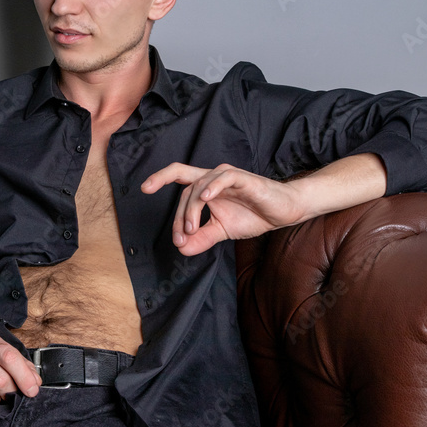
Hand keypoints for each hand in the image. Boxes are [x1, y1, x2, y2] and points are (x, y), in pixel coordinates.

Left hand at [141, 163, 303, 255]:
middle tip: (182, 236)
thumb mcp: (222, 231)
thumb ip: (201, 238)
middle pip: (185, 186)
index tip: (144, 189)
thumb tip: (182, 249)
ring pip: (200, 185)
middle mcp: (213, 178)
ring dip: (192, 209)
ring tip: (193, 229)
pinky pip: (223, 178)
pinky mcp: (244, 179)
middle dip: (179, 214)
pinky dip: (212, 187)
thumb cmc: (253, 215)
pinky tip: (205, 198)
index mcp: (206, 187)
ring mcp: (228, 177)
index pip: (178, 179)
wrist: (283, 212)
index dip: (160, 181)